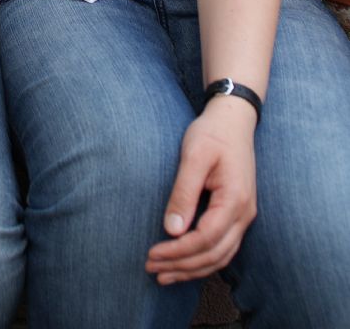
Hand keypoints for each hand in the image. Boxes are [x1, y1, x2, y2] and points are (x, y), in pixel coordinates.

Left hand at [145, 98, 256, 283]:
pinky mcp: (237, 215)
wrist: (234, 121)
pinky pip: (222, 247)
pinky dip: (202, 260)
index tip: (152, 253)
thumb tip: (172, 229)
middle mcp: (244, 214)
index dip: (178, 251)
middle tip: (151, 268)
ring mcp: (244, 216)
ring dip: (192, 269)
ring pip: (220, 256)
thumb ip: (183, 192)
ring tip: (163, 274)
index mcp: (234, 199)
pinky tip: (182, 263)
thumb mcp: (194, 156)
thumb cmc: (213, 133)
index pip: (205, 239)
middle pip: (214, 255)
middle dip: (181, 266)